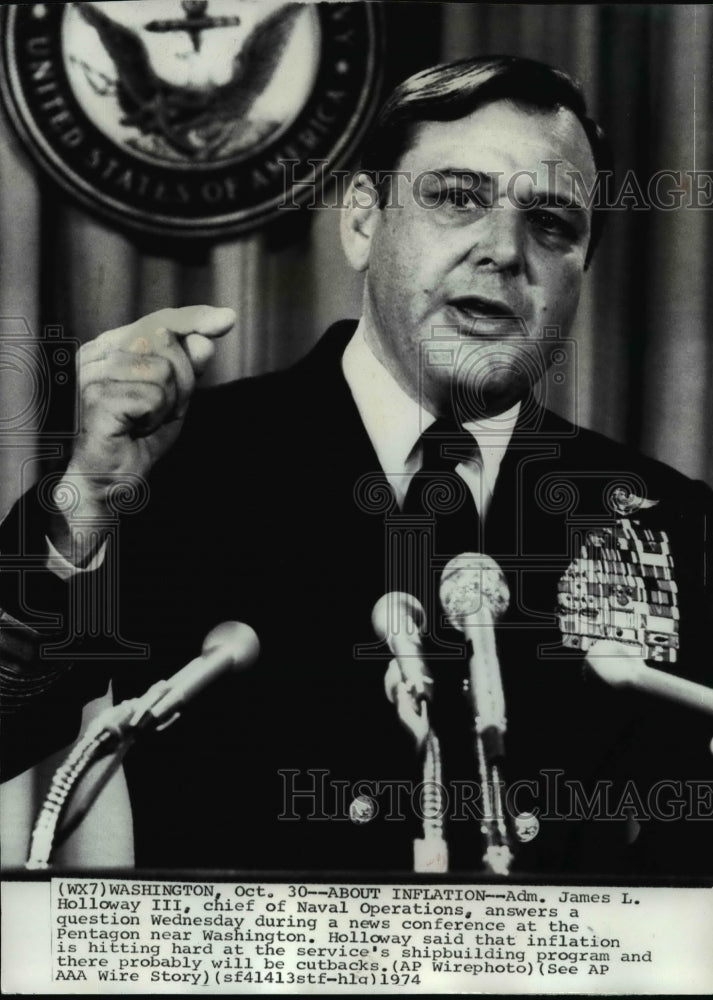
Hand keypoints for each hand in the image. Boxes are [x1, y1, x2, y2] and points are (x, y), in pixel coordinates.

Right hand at [68, 304, 234, 498]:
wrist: (110, 480)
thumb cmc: (137, 437)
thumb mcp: (173, 398)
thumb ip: (188, 368)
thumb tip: (204, 341)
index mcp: (112, 346)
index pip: (160, 320)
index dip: (195, 319)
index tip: (228, 319)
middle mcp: (97, 353)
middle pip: (167, 342)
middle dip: (182, 381)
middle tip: (159, 410)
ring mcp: (93, 373)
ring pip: (164, 369)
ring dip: (167, 403)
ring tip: (144, 421)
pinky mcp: (98, 397)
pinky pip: (154, 395)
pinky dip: (155, 417)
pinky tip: (135, 429)